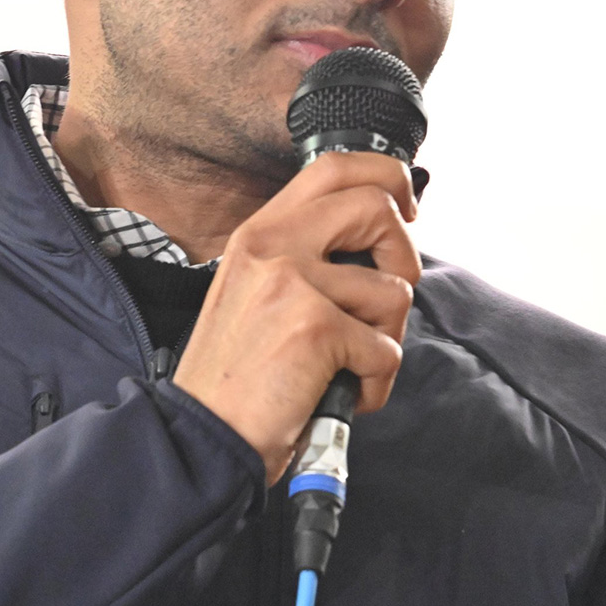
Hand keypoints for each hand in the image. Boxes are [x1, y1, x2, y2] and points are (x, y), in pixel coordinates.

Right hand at [172, 152, 420, 485]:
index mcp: (260, 233)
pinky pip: (386, 350)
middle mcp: (273, 245)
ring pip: (394, 292)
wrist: (201, 437)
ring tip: (344, 366)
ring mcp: (293, 282)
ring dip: (385, 339)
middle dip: (403, 257)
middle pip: (377, 207)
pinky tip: (337, 393)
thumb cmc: (238, 377)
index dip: (385, 178)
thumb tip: (381, 238)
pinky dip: (374, 383)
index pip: (334, 168)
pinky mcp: (314, 328)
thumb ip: (307, 255)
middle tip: (386, 300)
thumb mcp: (257, 291)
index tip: (404, 207)